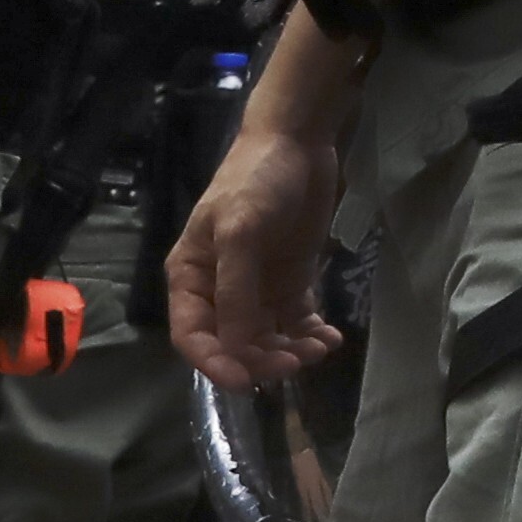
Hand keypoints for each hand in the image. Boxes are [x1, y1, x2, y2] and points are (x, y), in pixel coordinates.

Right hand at [169, 122, 346, 391]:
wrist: (297, 141)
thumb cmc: (255, 180)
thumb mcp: (240, 230)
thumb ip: (237, 289)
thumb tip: (238, 347)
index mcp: (191, 278)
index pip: (193, 335)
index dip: (215, 362)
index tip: (246, 381)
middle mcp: (221, 290)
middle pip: (234, 342)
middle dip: (262, 358)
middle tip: (294, 363)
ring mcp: (258, 286)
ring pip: (268, 335)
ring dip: (290, 350)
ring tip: (320, 349)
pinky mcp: (291, 278)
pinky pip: (296, 318)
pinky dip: (310, 332)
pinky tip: (330, 337)